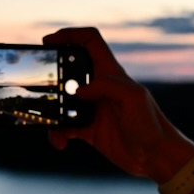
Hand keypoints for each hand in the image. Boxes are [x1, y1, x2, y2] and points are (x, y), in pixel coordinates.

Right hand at [43, 27, 193, 182]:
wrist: (156, 158)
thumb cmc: (152, 125)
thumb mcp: (134, 98)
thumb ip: (108, 86)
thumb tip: (79, 90)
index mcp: (111, 74)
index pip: (90, 42)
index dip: (70, 35)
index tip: (49, 41)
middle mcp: (100, 88)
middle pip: (68, 70)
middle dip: (50, 76)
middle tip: (37, 87)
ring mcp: (92, 108)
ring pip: (61, 102)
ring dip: (50, 113)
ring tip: (50, 126)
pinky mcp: (88, 129)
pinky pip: (64, 127)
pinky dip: (57, 134)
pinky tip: (61, 143)